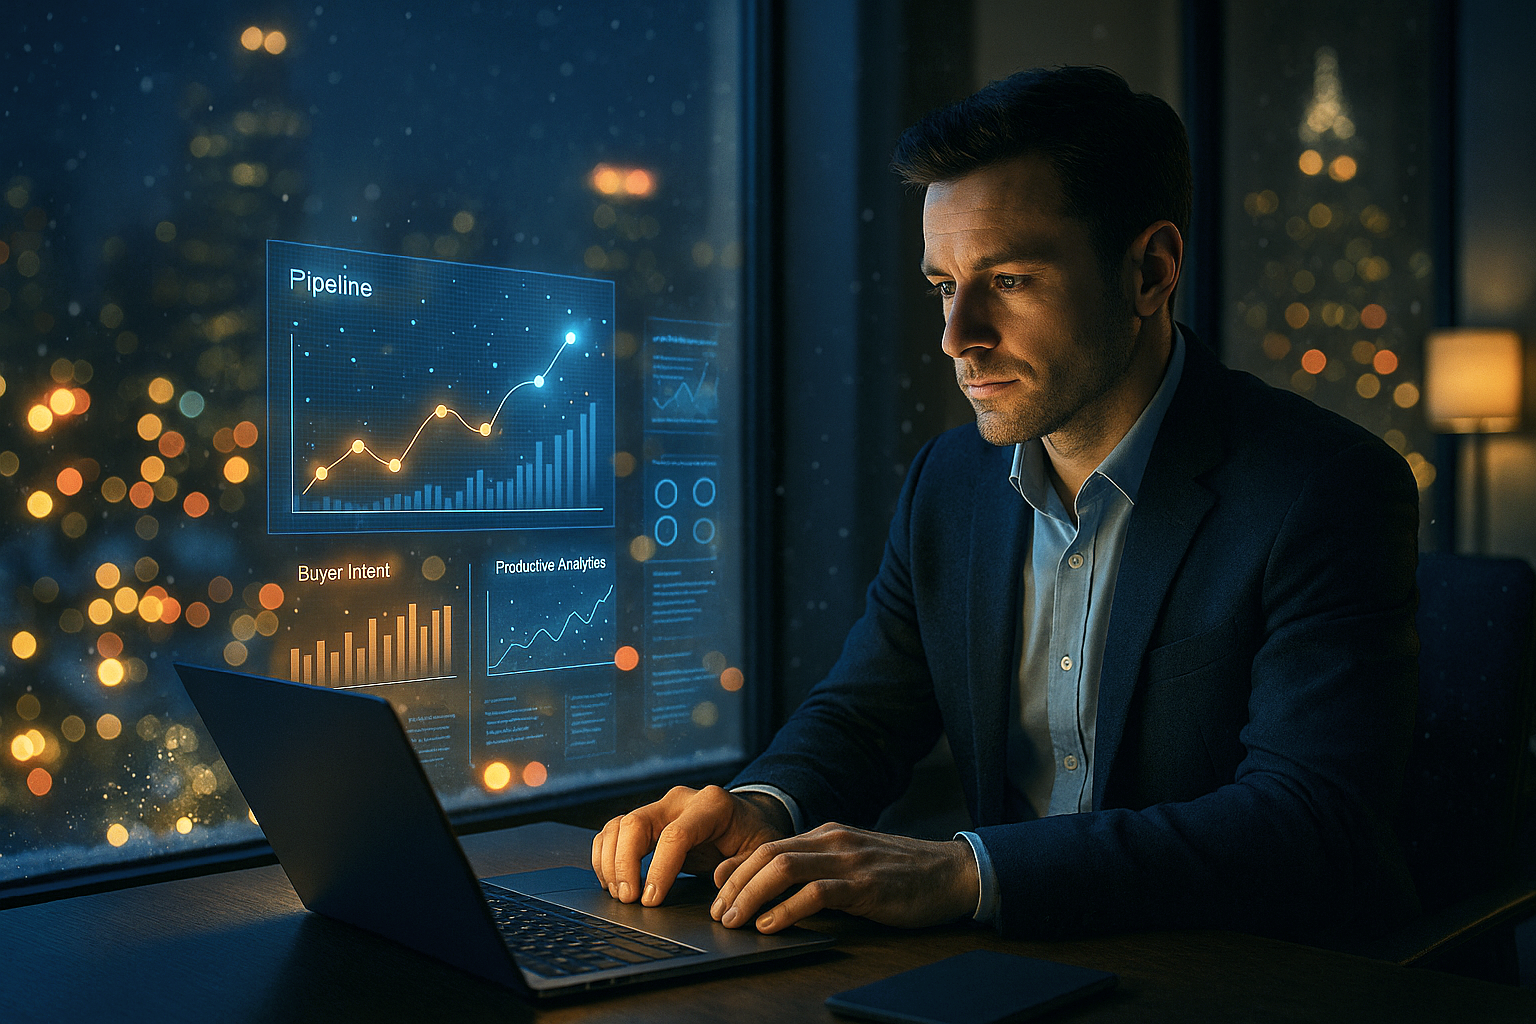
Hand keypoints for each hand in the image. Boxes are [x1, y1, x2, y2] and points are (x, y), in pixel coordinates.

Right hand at [591, 785, 788, 906]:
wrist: (748, 819)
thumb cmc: (753, 838)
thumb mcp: (760, 853)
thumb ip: (743, 867)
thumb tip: (717, 879)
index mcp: (711, 805)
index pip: (675, 834)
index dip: (659, 869)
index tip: (650, 899)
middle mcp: (680, 800)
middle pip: (636, 823)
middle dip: (625, 864)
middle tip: (628, 899)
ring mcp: (660, 806)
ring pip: (619, 825)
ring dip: (611, 862)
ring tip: (620, 894)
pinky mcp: (647, 818)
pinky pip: (614, 830)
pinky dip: (605, 855)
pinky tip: (612, 881)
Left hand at [708, 823, 978, 932]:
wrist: (953, 872)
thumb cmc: (902, 873)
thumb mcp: (853, 862)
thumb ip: (819, 868)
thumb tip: (776, 890)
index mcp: (827, 834)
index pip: (767, 845)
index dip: (736, 868)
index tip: (715, 890)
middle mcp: (832, 841)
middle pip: (766, 854)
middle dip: (734, 885)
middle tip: (718, 913)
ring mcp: (848, 861)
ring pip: (783, 868)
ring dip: (751, 895)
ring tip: (735, 920)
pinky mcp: (865, 885)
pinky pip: (815, 894)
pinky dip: (786, 910)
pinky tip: (771, 925)